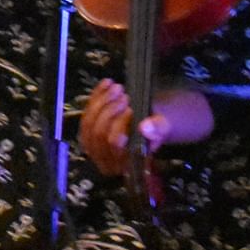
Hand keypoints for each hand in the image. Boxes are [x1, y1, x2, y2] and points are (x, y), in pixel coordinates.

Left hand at [80, 81, 210, 169]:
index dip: (120, 124)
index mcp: (128, 165)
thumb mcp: (164, 128)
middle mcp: (109, 161)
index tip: (131, 108)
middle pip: (99, 133)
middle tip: (124, 95)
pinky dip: (95, 97)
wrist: (150, 126)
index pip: (115, 145)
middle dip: (110, 110)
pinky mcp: (88, 135)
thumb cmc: (156, 130)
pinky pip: (85, 115)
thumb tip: (145, 127)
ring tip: (117, 88)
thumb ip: (158, 128)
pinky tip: (106, 84)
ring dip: (101, 102)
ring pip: (89, 123)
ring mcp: (95, 149)